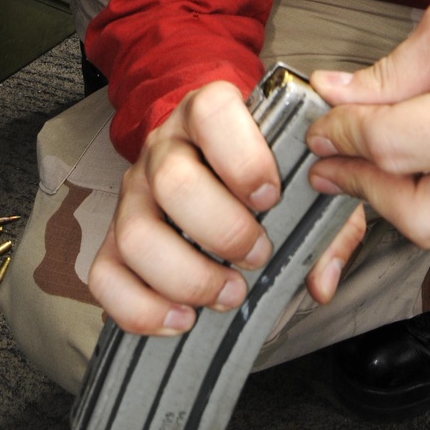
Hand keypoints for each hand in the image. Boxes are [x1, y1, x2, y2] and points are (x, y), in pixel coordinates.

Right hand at [88, 79, 366, 335]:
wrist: (211, 163)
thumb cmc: (263, 173)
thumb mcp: (303, 180)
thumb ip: (324, 222)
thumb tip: (320, 281)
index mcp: (207, 116)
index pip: (212, 110)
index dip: (243, 156)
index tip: (271, 196)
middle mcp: (162, 149)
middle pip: (172, 180)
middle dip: (222, 229)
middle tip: (258, 254)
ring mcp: (133, 195)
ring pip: (136, 234)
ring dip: (188, 276)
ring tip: (229, 293)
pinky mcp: (113, 240)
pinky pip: (105, 276)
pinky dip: (142, 308)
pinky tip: (184, 318)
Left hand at [305, 0, 429, 247]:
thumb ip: (389, 75)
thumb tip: (335, 100)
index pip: (397, 151)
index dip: (343, 138)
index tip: (319, 125)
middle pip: (421, 218)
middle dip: (365, 187)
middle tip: (329, 158)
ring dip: (400, 192)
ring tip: (369, 150)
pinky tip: (422, 150)